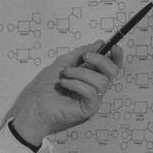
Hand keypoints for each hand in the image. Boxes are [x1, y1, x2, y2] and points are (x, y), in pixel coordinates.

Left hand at [9, 42, 123, 145]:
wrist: (36, 102)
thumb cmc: (48, 84)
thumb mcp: (64, 62)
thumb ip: (81, 53)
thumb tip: (99, 43)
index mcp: (93, 74)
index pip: (112, 65)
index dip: (116, 55)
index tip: (113, 46)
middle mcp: (96, 86)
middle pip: (112, 71)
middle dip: (101, 60)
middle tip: (85, 57)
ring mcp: (94, 98)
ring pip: (101, 81)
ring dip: (82, 73)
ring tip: (66, 74)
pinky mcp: (90, 108)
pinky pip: (91, 92)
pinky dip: (77, 84)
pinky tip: (65, 84)